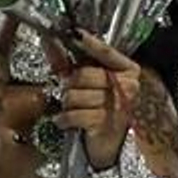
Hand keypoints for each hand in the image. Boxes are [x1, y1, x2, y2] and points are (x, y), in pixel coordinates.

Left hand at [51, 31, 139, 169]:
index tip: (75, 33)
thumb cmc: (101, 109)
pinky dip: (64, 119)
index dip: (89, 43)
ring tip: (72, 108)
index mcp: (128, 70)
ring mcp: (117, 106)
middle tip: (69, 91)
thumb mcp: (89, 83)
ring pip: (74, 95)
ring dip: (66, 104)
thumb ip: (70, 62)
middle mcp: (127, 86)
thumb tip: (49, 41)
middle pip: (83, 74)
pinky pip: (73, 114)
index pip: (106, 52)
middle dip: (69, 84)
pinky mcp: (106, 124)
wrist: (111, 145)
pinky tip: (66, 121)